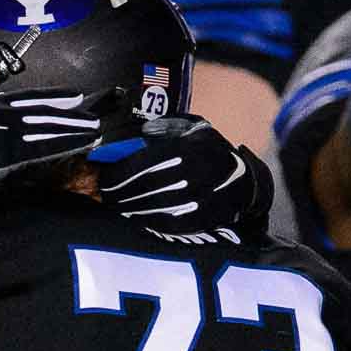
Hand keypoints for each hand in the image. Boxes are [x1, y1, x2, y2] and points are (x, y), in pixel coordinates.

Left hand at [89, 116, 272, 239]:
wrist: (245, 182)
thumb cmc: (211, 152)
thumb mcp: (194, 130)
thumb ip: (167, 128)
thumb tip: (141, 131)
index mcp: (191, 150)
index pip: (146, 163)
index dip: (121, 172)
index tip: (105, 175)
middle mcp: (197, 175)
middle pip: (146, 187)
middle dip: (120, 191)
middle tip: (105, 192)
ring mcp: (200, 200)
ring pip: (154, 206)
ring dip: (129, 206)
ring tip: (114, 203)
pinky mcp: (201, 220)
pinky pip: (166, 222)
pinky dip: (146, 219)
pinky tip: (134, 214)